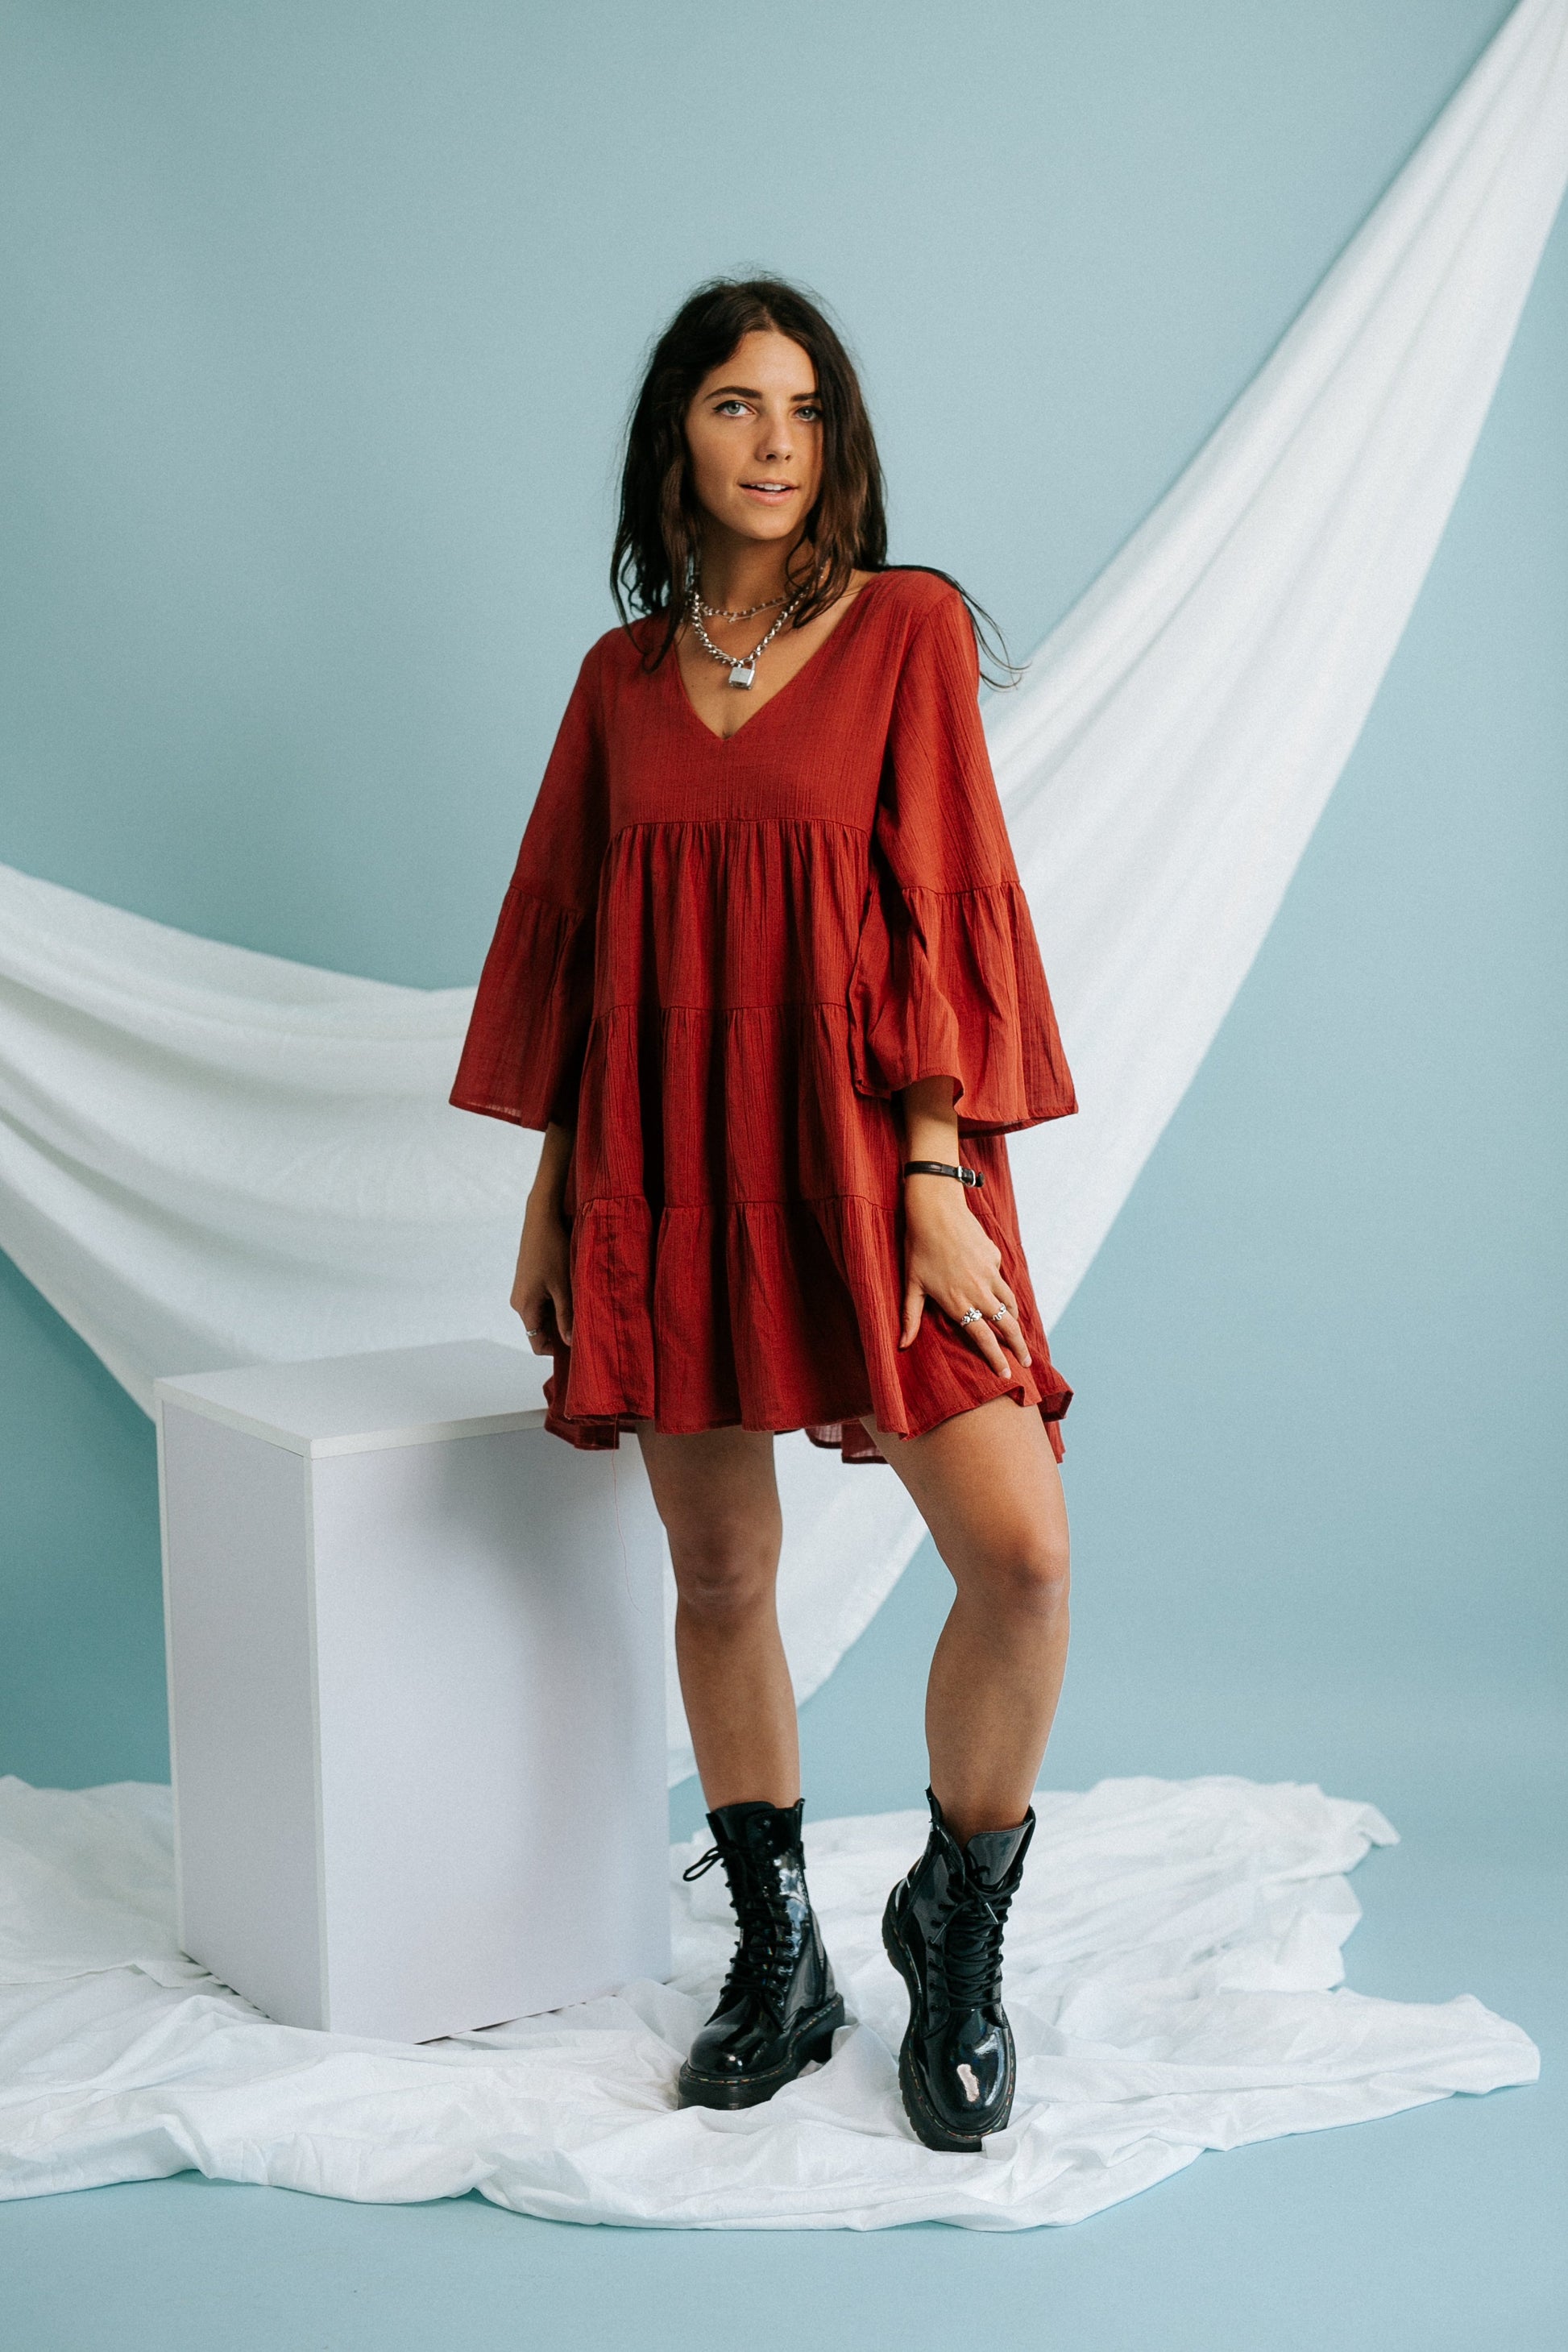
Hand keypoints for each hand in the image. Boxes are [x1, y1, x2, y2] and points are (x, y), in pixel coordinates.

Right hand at [511, 1191, 573, 1351]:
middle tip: (586, 1327)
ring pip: (543, 1315)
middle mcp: (519, 1302)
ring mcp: (522, 1291)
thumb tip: (569, 1342)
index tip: (579, 1347)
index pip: (537, 1343)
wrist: (541, 1219)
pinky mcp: (528, 1282)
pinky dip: (557, 1303)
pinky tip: (574, 1294)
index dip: (557, 1349)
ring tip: (582, 1307)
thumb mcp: (564, 1287)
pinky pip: (542, 1302)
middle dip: (561, 1332)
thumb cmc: (553, 1250)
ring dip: (561, 1315)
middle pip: (540, 1330)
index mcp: (525, 1307)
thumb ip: (566, 1317)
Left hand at [899, 1178, 1031, 1377]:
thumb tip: (901, 1345)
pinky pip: (1001, 1279)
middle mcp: (979, 1291)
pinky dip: (1003, 1291)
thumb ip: (909, 1317)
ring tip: (1016, 1332)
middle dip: (1019, 1347)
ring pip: (1010, 1304)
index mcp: (959, 1303)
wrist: (935, 1209)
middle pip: (1007, 1326)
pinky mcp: (994, 1257)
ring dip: (1015, 1321)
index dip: (996, 1359)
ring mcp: (990, 1273)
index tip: (1006, 1374)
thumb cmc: (918, 1247)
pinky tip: (996, 1292)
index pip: (984, 1338)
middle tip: (1025, 1362)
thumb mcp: (911, 1284)